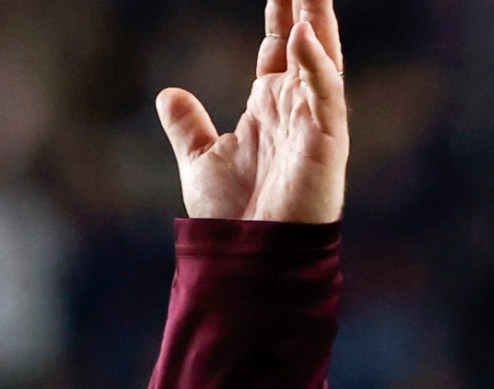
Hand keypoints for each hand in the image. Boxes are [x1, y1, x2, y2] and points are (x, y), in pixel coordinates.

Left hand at [157, 0, 348, 223]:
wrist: (248, 259)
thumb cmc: (232, 216)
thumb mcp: (199, 160)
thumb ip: (188, 126)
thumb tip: (168, 93)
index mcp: (270, 109)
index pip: (278, 50)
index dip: (281, 16)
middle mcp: (296, 109)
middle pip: (305, 44)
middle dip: (307, 7)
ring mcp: (314, 123)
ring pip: (321, 60)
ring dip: (318, 23)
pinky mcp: (326, 143)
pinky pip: (324, 95)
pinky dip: (314, 66)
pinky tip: (303, 36)